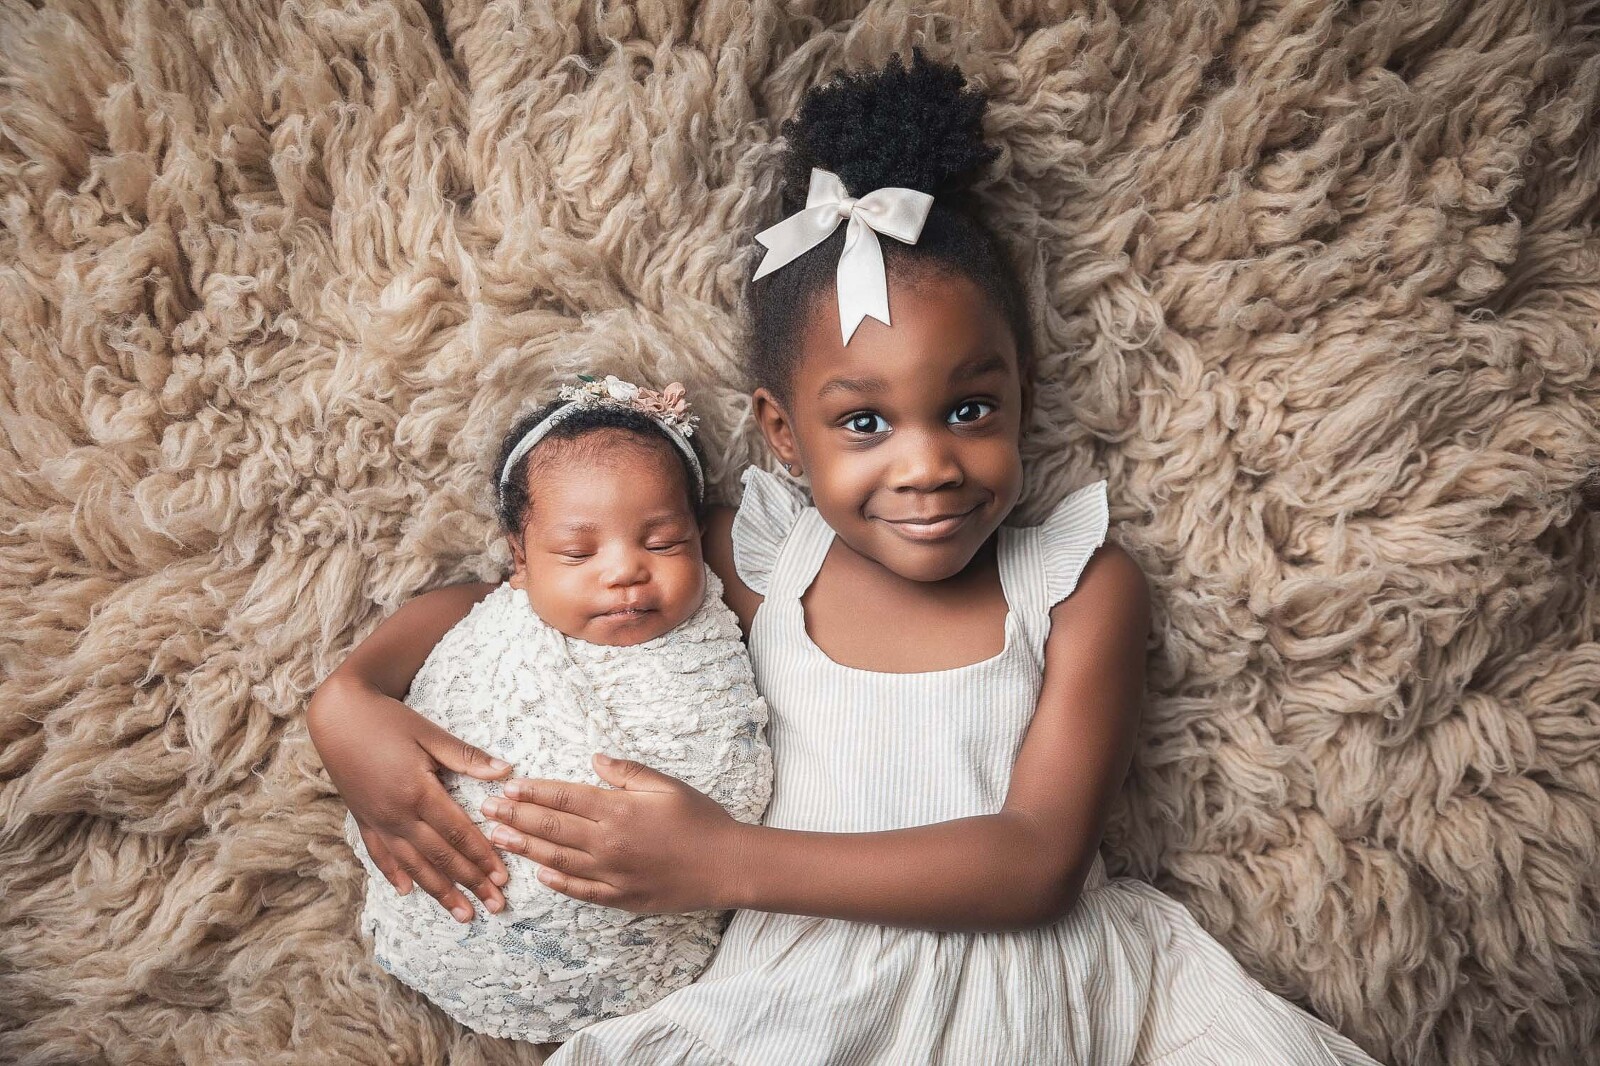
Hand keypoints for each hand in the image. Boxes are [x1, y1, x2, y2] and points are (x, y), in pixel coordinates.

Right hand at [307, 675, 512, 921]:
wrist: (337, 714)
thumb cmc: (388, 720)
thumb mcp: (430, 734)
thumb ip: (467, 758)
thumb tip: (507, 772)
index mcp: (418, 792)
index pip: (458, 833)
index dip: (483, 857)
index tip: (503, 877)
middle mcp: (397, 814)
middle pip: (440, 857)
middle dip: (470, 884)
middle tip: (495, 906)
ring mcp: (377, 820)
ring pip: (412, 865)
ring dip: (439, 891)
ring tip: (462, 913)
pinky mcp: (362, 818)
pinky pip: (379, 854)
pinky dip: (394, 874)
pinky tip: (408, 891)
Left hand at [480, 753, 746, 913]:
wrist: (727, 865)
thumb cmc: (701, 819)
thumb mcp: (667, 785)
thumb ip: (627, 772)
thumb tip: (594, 759)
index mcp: (618, 809)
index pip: (564, 796)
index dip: (532, 791)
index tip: (508, 786)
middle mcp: (608, 842)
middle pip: (551, 826)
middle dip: (516, 816)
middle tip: (487, 810)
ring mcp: (612, 873)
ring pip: (558, 859)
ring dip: (525, 847)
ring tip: (499, 838)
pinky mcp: (621, 897)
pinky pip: (581, 891)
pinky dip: (557, 883)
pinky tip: (539, 875)